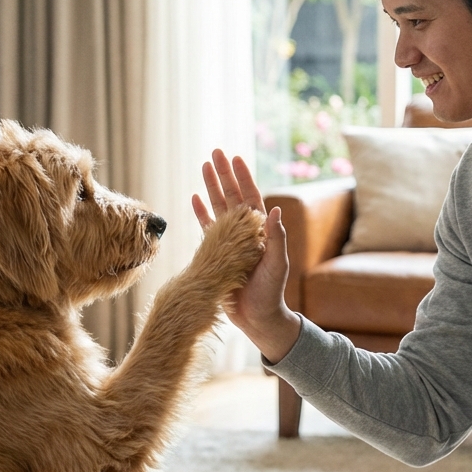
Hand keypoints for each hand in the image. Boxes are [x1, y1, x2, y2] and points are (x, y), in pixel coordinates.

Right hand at [192, 150, 301, 361]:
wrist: (258, 318)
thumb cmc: (271, 292)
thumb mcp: (277, 264)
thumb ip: (276, 238)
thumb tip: (275, 210)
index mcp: (261, 231)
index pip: (251, 198)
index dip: (242, 178)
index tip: (234, 158)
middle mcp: (245, 232)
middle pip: (232, 196)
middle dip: (224, 175)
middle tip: (215, 153)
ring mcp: (231, 241)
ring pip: (219, 208)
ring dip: (211, 187)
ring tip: (204, 166)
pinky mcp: (217, 253)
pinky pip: (207, 228)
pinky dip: (201, 212)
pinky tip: (194, 197)